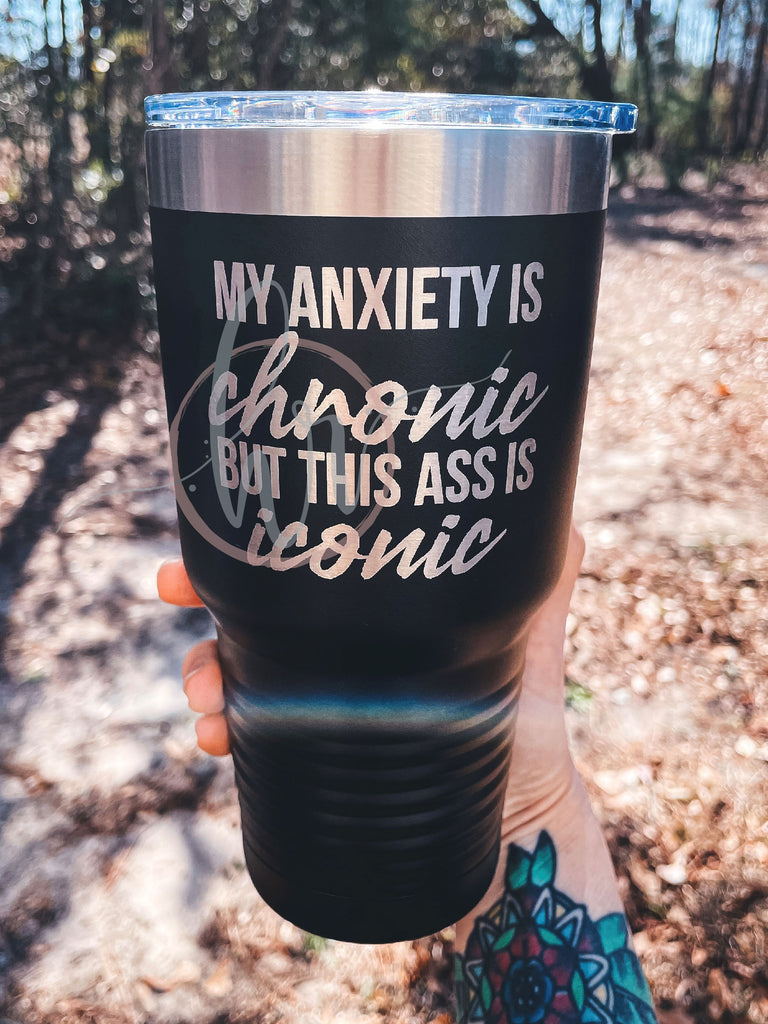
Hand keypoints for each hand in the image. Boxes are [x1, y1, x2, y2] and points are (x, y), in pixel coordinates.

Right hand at [158, 522, 584, 826]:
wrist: (518, 826)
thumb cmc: (528, 729)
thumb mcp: (531, 646)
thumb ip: (543, 581)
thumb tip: (564, 515)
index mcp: (377, 618)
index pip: (308, 571)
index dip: (254, 549)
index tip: (214, 536)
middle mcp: (340, 655)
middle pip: (253, 613)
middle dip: (204, 600)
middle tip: (174, 593)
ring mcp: (317, 706)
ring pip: (237, 671)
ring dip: (205, 670)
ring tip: (208, 694)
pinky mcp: (307, 759)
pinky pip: (247, 738)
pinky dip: (221, 731)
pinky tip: (216, 739)